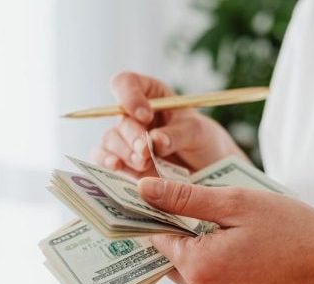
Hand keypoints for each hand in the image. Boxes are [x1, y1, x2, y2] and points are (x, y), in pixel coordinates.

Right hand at [93, 72, 247, 176]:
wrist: (208, 171)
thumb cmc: (204, 141)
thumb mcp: (198, 132)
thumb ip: (177, 134)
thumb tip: (154, 141)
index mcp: (151, 95)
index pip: (126, 83)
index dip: (129, 96)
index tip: (145, 115)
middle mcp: (133, 115)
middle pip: (119, 117)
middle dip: (132, 135)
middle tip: (146, 150)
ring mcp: (126, 139)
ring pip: (110, 139)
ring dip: (124, 151)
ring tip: (144, 163)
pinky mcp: (123, 162)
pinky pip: (104, 158)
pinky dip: (106, 161)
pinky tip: (116, 166)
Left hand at [137, 177, 313, 283]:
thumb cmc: (289, 227)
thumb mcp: (234, 202)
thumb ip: (184, 197)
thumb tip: (143, 188)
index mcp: (199, 267)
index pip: (154, 236)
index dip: (151, 211)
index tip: (150, 190)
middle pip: (165, 254)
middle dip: (168, 226)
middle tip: (177, 196)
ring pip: (182, 266)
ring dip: (187, 241)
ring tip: (205, 213)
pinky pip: (202, 276)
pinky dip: (203, 255)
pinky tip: (220, 233)